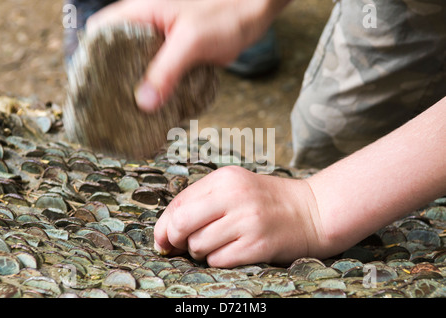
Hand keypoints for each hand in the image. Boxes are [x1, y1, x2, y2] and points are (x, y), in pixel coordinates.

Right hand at [87, 0, 288, 111]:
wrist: (253, 14)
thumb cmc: (223, 13)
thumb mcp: (190, 41)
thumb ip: (167, 70)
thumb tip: (144, 102)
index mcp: (139, 14)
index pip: (100, 32)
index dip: (90, 57)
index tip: (90, 86)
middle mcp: (146, 28)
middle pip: (117, 55)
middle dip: (114, 81)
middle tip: (111, 108)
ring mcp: (162, 44)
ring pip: (140, 68)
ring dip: (138, 89)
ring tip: (131, 115)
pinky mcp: (178, 57)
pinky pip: (161, 75)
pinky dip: (159, 90)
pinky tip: (158, 108)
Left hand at [153, 166, 323, 267]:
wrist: (312, 211)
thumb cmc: (266, 201)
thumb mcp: (235, 187)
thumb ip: (201, 201)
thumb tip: (165, 231)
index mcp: (224, 178)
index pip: (178, 203)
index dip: (163, 226)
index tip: (164, 239)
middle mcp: (234, 196)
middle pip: (181, 224)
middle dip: (174, 240)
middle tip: (182, 246)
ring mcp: (247, 221)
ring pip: (198, 246)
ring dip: (201, 252)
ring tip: (218, 244)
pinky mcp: (258, 244)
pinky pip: (219, 260)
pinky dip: (218, 260)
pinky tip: (232, 251)